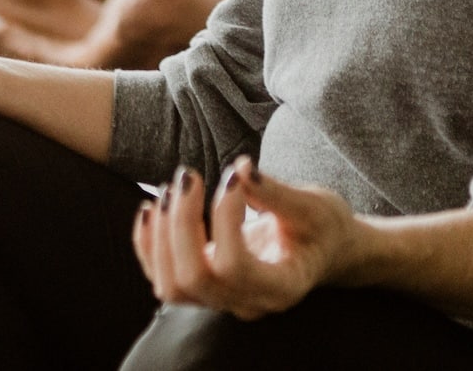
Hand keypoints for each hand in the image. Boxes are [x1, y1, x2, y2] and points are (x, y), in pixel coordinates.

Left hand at [134, 157, 365, 320]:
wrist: (324, 247)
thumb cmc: (324, 226)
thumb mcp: (313, 206)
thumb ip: (276, 192)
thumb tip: (241, 169)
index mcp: (281, 287)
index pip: (235, 266)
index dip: (224, 218)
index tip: (233, 176)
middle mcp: (249, 302)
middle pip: (194, 279)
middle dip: (181, 224)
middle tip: (187, 176)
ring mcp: (223, 300)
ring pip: (172, 286)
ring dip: (161, 236)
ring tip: (169, 190)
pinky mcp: (206, 287)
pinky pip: (163, 278)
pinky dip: (148, 246)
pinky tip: (152, 208)